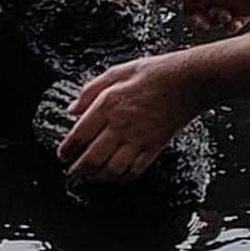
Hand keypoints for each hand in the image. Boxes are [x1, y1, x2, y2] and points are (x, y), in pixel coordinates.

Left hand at [58, 54, 202, 182]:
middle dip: (78, 169)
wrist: (186, 81)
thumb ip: (90, 91)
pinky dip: (122, 178)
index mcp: (107, 105)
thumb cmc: (153, 74)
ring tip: (90, 177)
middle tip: (72, 170)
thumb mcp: (115, 73)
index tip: (62, 154)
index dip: (67, 150)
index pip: (79, 135)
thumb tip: (72, 109)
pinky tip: (115, 176)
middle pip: (92, 158)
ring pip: (112, 169)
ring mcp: (138, 139)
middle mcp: (121, 125)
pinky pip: (135, 170)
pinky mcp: (154, 147)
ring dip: (98, 177)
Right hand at [157, 0, 249, 29]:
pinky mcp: (242, 8)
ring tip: (224, 16)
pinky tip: (234, 21)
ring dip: (215, 20)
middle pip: (194, 5)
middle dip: (196, 15)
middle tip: (202, 21)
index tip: (157, 0)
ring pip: (211, 16)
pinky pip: (228, 23)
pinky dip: (229, 25)